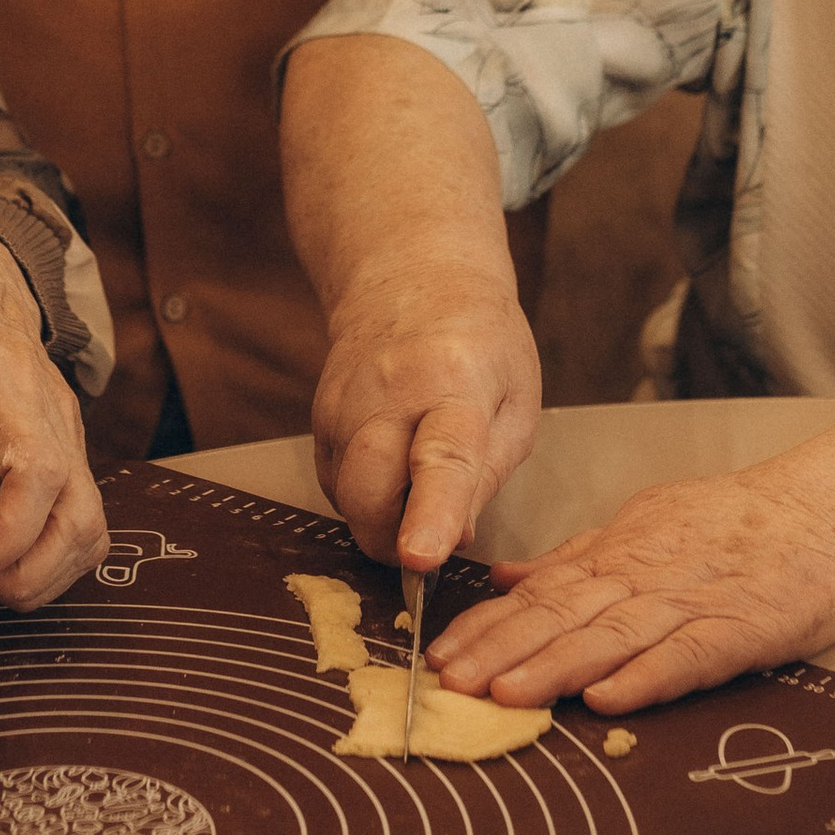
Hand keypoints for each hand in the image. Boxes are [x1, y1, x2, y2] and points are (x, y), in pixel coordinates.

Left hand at [0, 225, 105, 609]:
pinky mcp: (64, 452)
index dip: (6, 538)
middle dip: (27, 575)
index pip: (40, 475)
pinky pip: (79, 520)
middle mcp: (55, 415)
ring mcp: (68, 435)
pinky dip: (48, 555)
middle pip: (82, 519)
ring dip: (41, 573)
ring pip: (91, 529)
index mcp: (8, 384)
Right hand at [310, 258, 540, 575]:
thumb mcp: (517, 403)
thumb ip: (488, 476)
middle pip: (369, 490)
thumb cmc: (481, 343)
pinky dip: (361, 493)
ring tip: (415, 483)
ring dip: (378, 515)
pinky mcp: (317, 414)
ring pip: (345, 493)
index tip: (420, 558)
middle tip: (428, 539)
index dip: (430, 515)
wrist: (412, 277)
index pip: (442, 459)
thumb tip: (455, 540)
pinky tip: (389, 464)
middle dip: (391, 538)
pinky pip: (333, 481)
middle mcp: (388, 390)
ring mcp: (343, 401)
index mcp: (456, 383)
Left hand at [428, 472, 834, 712]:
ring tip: (503, 695)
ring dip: (553, 666)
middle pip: (562, 613)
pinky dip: (645, 675)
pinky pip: (687, 654)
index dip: (487, 624)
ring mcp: (693, 601)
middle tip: (446, 682)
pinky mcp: (741, 628)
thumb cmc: (741, 524)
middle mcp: (647, 573)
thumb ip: (579, 555)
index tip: (437, 653)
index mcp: (622, 550)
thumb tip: (506, 577)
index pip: (541, 590)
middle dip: (499, 650)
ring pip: (611, 634)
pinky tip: (605, 698)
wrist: (832, 514)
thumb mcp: (649, 522)